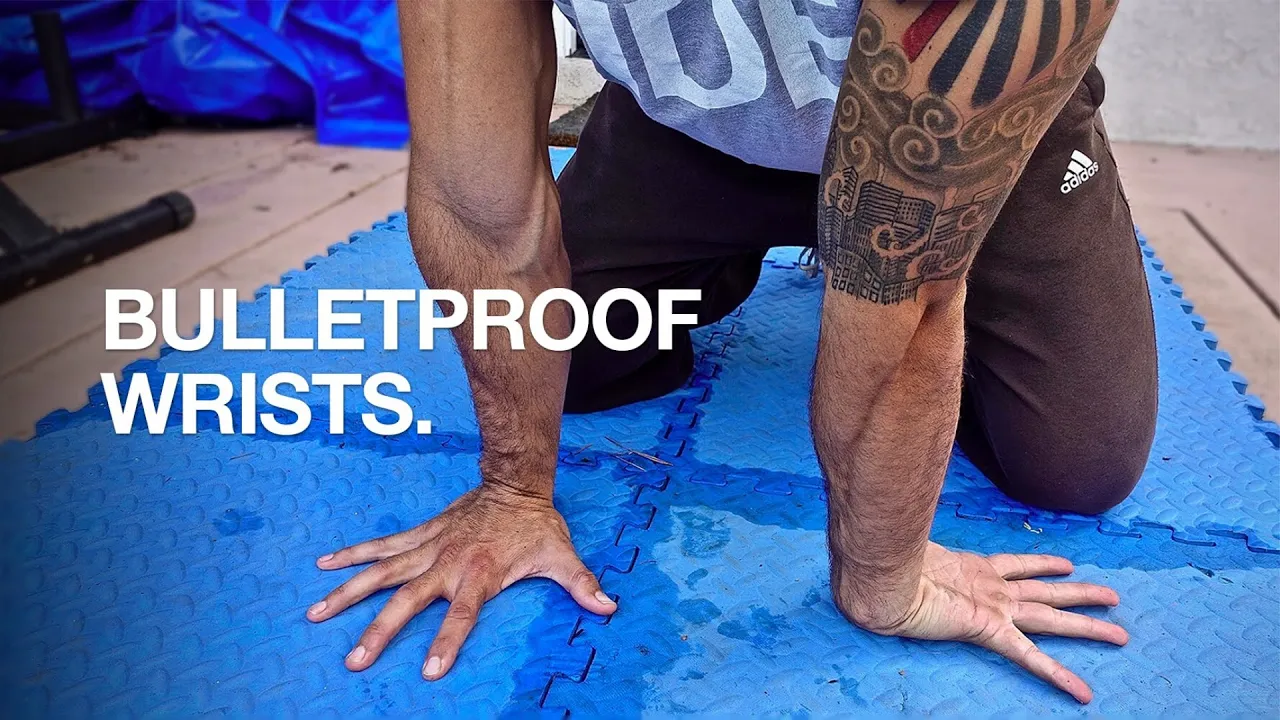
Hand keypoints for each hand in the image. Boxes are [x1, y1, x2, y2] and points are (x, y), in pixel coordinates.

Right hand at [306, 483, 616, 678]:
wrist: (514, 481)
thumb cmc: (535, 525)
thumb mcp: (561, 555)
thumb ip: (581, 584)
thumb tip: (609, 606)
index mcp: (479, 573)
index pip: (461, 614)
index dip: (447, 641)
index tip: (429, 670)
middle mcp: (446, 562)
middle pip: (407, 600)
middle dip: (380, 631)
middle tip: (354, 659)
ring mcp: (428, 548)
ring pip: (382, 573)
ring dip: (349, 593)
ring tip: (316, 614)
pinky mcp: (419, 535)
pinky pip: (381, 547)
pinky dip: (352, 555)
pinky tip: (324, 565)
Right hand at [835, 542, 1127, 703]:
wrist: (882, 582)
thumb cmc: (884, 570)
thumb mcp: (900, 555)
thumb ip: (905, 547)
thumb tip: (884, 535)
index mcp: (972, 570)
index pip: (1017, 567)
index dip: (1043, 565)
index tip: (1065, 565)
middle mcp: (991, 588)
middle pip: (1047, 592)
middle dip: (1082, 595)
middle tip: (1113, 597)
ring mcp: (994, 607)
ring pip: (1052, 615)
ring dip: (1087, 621)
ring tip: (1119, 626)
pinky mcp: (991, 628)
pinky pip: (1030, 658)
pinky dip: (1058, 676)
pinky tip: (1081, 692)